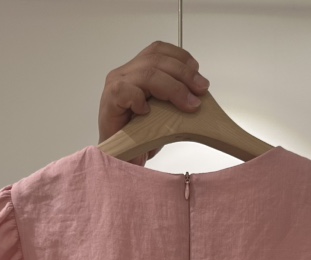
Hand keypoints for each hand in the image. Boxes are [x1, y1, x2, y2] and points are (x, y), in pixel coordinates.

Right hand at [98, 40, 210, 162]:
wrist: (122, 158)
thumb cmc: (141, 137)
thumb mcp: (165, 112)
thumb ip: (176, 97)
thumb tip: (200, 91)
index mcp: (138, 70)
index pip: (159, 50)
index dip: (182, 59)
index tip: (199, 77)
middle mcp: (126, 72)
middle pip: (157, 60)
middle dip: (184, 75)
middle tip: (201, 91)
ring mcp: (116, 84)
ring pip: (147, 74)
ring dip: (173, 88)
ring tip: (188, 105)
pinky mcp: (109, 100)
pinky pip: (126, 91)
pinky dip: (140, 99)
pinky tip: (148, 112)